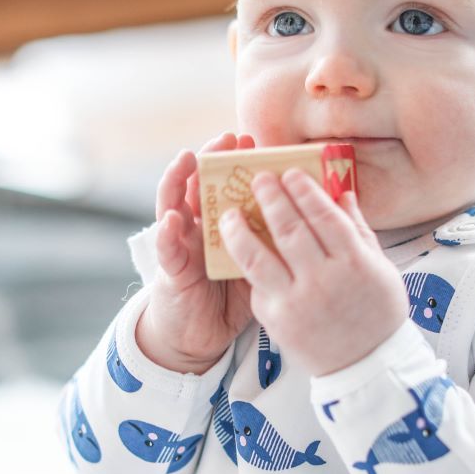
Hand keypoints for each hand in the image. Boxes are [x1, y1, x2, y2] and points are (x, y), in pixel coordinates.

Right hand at [135, 132, 256, 373]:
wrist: (202, 335)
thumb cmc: (230, 297)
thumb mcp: (257, 261)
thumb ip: (270, 238)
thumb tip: (307, 215)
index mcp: (220, 222)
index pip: (226, 183)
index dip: (237, 161)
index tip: (253, 141)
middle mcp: (197, 226)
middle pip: (201, 183)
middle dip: (212, 157)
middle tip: (228, 138)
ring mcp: (181, 244)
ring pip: (173, 204)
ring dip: (178, 180)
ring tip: (188, 159)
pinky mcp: (170, 269)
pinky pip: (167, 248)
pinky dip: (167, 233)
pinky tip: (173, 219)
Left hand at [219, 167, 407, 377]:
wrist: (366, 366)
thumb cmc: (377, 313)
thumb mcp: (380, 269)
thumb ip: (358, 230)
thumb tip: (342, 193)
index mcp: (354, 262)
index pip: (324, 216)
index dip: (304, 191)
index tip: (290, 173)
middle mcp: (323, 280)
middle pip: (289, 229)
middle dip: (270, 198)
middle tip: (259, 179)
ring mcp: (296, 302)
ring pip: (257, 257)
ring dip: (239, 230)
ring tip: (229, 213)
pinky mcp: (276, 321)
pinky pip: (258, 286)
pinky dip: (249, 266)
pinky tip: (241, 250)